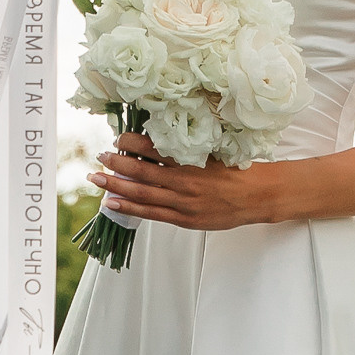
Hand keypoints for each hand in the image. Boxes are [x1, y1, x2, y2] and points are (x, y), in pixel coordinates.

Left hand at [90, 132, 279, 234]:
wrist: (258, 196)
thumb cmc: (237, 170)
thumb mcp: (214, 150)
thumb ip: (188, 147)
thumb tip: (159, 135)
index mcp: (191, 160)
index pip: (154, 149)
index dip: (132, 142)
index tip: (118, 137)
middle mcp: (184, 181)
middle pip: (142, 171)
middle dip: (117, 163)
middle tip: (100, 155)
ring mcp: (183, 202)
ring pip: (142, 193)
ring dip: (116, 184)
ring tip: (96, 178)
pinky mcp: (185, 219)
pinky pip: (152, 213)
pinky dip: (130, 207)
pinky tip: (113, 202)